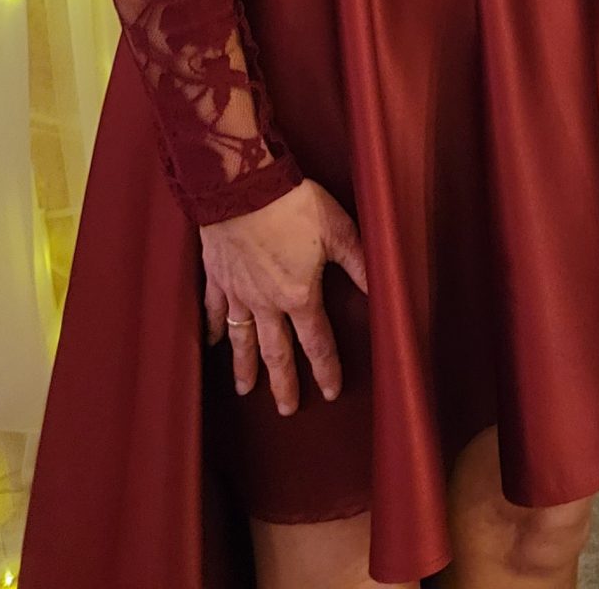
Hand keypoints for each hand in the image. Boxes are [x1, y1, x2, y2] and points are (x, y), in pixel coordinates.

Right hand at [199, 180, 368, 414]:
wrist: (242, 187)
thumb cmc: (294, 206)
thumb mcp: (339, 231)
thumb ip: (360, 264)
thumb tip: (384, 291)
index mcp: (300, 296)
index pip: (317, 343)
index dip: (326, 369)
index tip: (329, 392)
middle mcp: (266, 303)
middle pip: (276, 353)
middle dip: (283, 383)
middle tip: (285, 410)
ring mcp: (238, 292)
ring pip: (241, 339)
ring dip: (244, 367)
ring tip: (245, 391)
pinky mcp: (217, 276)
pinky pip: (214, 309)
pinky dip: (214, 328)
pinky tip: (214, 342)